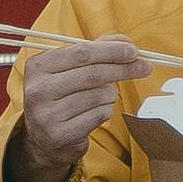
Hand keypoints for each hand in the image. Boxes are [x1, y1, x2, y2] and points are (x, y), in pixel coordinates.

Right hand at [4, 31, 160, 181]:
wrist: (43, 140)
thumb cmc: (61, 96)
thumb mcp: (69, 69)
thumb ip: (95, 50)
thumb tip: (125, 42)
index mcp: (38, 66)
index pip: (81, 53)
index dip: (111, 50)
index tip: (133, 51)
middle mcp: (38, 89)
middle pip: (92, 74)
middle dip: (123, 69)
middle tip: (144, 67)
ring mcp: (47, 114)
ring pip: (99, 95)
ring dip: (111, 93)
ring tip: (103, 96)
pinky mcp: (60, 134)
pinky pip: (99, 115)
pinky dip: (106, 110)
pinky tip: (96, 111)